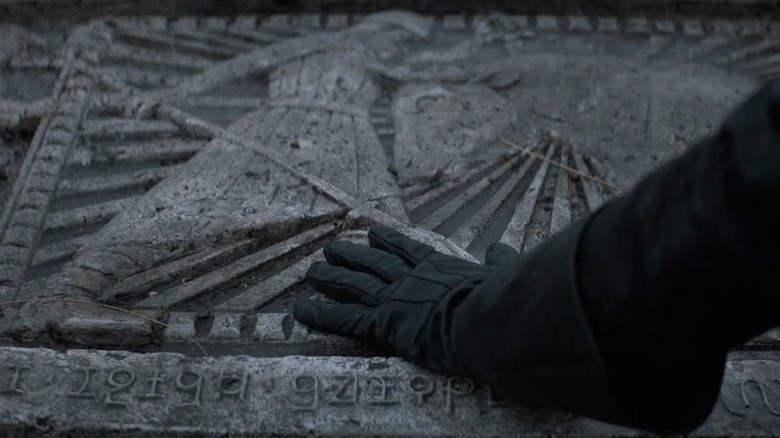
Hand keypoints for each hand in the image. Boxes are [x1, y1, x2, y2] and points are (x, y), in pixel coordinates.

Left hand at [293, 225, 518, 373]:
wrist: (487, 320)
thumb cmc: (501, 298)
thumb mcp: (502, 272)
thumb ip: (499, 261)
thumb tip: (501, 248)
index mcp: (439, 267)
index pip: (408, 250)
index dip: (389, 239)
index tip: (373, 230)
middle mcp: (411, 279)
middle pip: (374, 263)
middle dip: (351, 255)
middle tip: (332, 247)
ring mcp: (395, 299)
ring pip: (355, 285)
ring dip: (332, 278)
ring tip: (312, 271)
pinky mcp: (384, 324)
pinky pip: (346, 318)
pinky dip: (322, 313)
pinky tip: (302, 309)